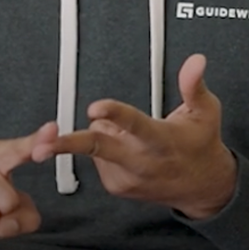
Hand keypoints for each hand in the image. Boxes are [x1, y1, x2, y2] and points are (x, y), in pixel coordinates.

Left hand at [35, 53, 236, 218]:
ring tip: (135, 137)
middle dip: (67, 145)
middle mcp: (139, 161)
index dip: (113, 114)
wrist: (202, 188)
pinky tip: (130, 151)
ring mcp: (125, 177)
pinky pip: (99, 159)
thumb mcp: (206, 113)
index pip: (134, 124)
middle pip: (96, 148)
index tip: (95, 108)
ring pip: (97, 144)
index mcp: (159, 140)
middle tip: (42, 144)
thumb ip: (194, 86)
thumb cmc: (201, 146)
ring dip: (108, 135)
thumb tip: (195, 61)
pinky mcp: (117, 186)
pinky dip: (108, 151)